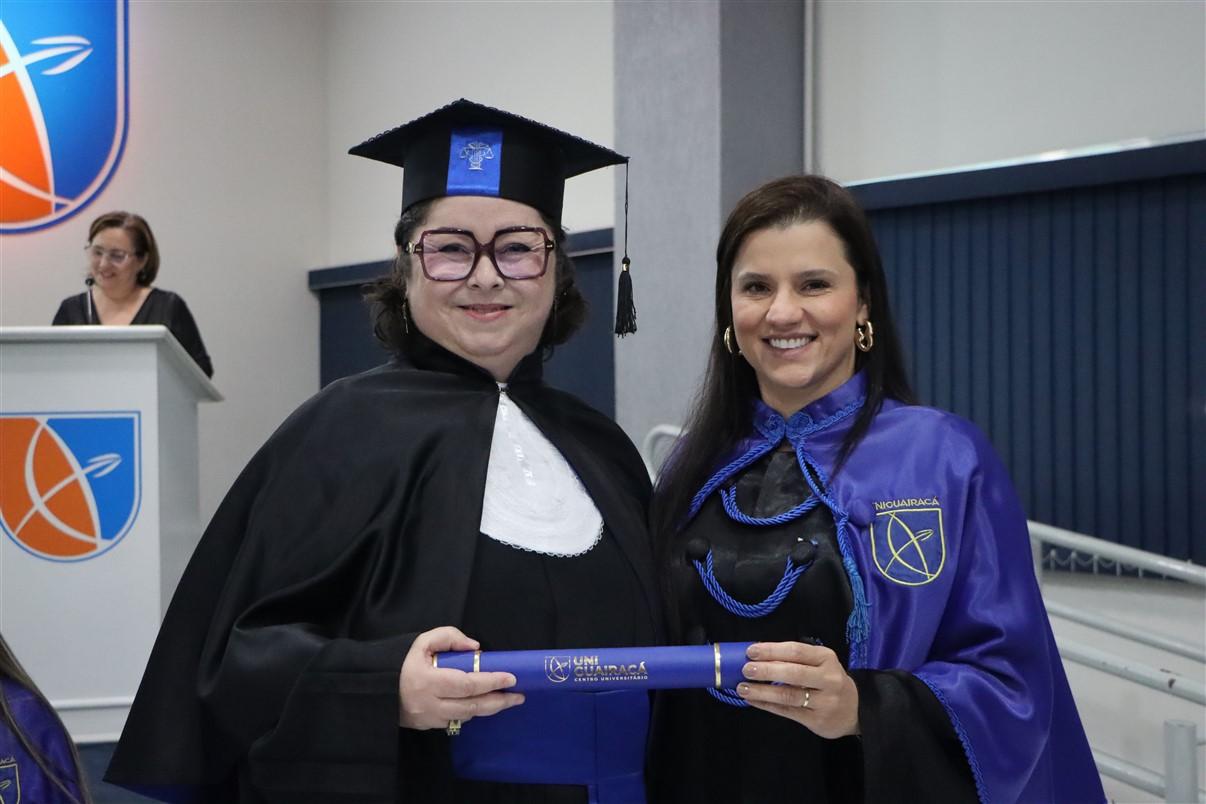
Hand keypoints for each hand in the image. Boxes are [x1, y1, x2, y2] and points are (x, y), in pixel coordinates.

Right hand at [398, 626, 523, 729]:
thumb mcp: (422, 641)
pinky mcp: (427, 726)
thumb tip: (475, 648)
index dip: (491, 681)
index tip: (510, 677)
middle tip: (519, 695)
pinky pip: (455, 721)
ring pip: (466, 717)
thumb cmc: (400, 661)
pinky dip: (471, 713)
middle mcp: (430, 703)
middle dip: (499, 701)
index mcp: (428, 680)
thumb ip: (449, 637)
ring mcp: (429, 718)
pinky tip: (483, 705)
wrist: (374, 688)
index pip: (467, 684)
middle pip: (472, 706)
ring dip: (489, 709)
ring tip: (508, 700)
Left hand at [736, 641, 858, 738]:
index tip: (751, 651)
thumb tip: (758, 655)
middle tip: (746, 669)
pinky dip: (767, 705)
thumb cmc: (829, 681)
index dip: (772, 650)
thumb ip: (795, 659)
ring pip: (788, 695)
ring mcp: (824, 701)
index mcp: (826, 658)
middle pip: (793, 673)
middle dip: (766, 670)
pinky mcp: (817, 720)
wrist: (856, 710)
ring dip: (762, 691)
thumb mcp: (820, 664)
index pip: (796, 651)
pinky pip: (787, 711)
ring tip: (743, 688)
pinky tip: (753, 701)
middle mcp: (828, 679)